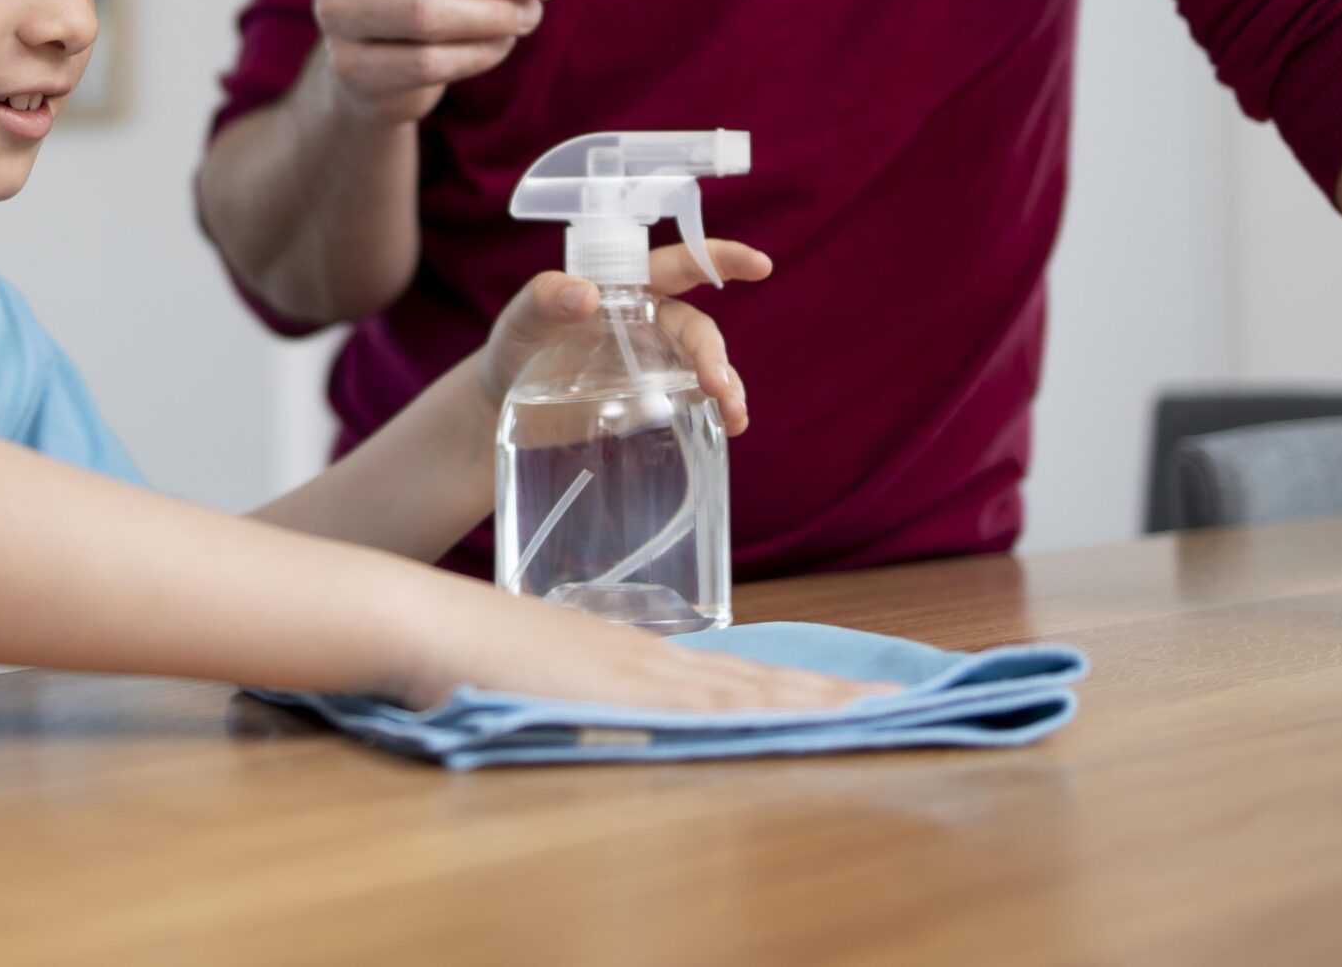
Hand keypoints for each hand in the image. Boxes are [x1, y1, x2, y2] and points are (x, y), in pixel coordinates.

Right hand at [394, 574, 884, 713]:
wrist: (423, 621)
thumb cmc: (463, 652)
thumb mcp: (536, 676)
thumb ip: (573, 692)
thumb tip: (589, 709)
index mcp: (638, 663)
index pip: (742, 679)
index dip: (806, 689)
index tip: (863, 696)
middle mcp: (654, 664)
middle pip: (768, 683)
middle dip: (842, 694)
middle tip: (918, 699)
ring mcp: (641, 676)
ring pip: (758, 693)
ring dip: (827, 704)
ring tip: (894, 708)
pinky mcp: (624, 692)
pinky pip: (718, 708)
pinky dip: (774, 714)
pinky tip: (814, 720)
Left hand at [462, 239, 770, 434]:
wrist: (502, 405)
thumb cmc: (514, 346)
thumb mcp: (520, 319)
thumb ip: (545, 298)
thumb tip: (586, 295)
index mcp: (626, 288)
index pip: (679, 265)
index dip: (719, 258)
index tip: (759, 264)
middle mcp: (648, 322)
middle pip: (696, 328)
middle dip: (714, 353)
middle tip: (716, 384)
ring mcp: (655, 364)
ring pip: (705, 366)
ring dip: (727, 385)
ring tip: (733, 415)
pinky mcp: (653, 400)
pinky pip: (696, 401)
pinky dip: (717, 412)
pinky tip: (729, 429)